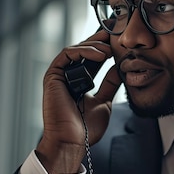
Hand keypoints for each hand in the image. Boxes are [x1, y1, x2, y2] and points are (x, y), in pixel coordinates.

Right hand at [35, 27, 121, 173]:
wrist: (72, 141)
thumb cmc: (86, 129)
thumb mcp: (104, 101)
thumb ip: (110, 84)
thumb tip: (121, 68)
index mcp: (79, 82)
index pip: (93, 59)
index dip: (106, 48)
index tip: (120, 39)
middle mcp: (68, 76)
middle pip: (84, 50)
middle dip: (100, 40)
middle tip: (116, 32)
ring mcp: (59, 75)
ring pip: (75, 49)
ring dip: (94, 46)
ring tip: (110, 48)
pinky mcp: (53, 75)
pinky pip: (67, 54)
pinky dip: (83, 51)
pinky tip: (100, 55)